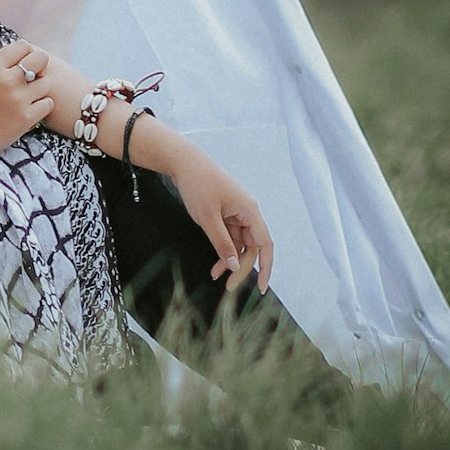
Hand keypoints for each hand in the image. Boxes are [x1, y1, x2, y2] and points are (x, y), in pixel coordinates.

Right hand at [0, 40, 55, 190]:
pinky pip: (48, 103)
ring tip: (31, 95)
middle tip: (36, 74)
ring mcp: (18, 99)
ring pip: (46, 83)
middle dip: (40, 65)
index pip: (22, 46)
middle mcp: (7, 80)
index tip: (26, 59)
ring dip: (41, 88)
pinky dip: (43, 106)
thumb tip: (16, 60)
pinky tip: (33, 108)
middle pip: (40, 59)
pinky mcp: (26, 117)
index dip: (28, 52)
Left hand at [169, 149, 273, 295]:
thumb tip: (236, 266)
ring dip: (230, 259)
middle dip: (241, 267)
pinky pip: (230, 236)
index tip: (262, 288)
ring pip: (240, 243)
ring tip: (215, 275)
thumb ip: (222, 244)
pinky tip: (215, 263)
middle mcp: (247, 212)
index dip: (266, 267)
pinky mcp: (226, 212)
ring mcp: (237, 212)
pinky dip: (224, 249)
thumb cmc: (197, 185)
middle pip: (252, 247)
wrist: (183, 162)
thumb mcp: (208, 218)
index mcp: (249, 211)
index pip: (265, 244)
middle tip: (229, 286)